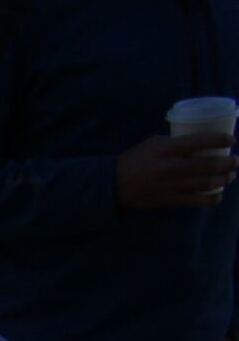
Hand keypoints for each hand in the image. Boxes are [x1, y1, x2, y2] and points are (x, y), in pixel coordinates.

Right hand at [117, 132, 236, 209]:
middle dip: (229, 163)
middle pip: (210, 165)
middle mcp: (171, 167)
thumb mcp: (154, 143)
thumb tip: (201, 143)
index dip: (222, 140)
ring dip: (224, 179)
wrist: (112, 183)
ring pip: (207, 183)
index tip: (232, 141)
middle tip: (235, 161)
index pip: (203, 140)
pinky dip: (211, 198)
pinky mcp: (168, 200)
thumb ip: (177, 143)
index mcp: (167, 148)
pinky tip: (218, 195)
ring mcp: (170, 185)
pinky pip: (196, 201)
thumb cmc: (135, 159)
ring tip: (230, 176)